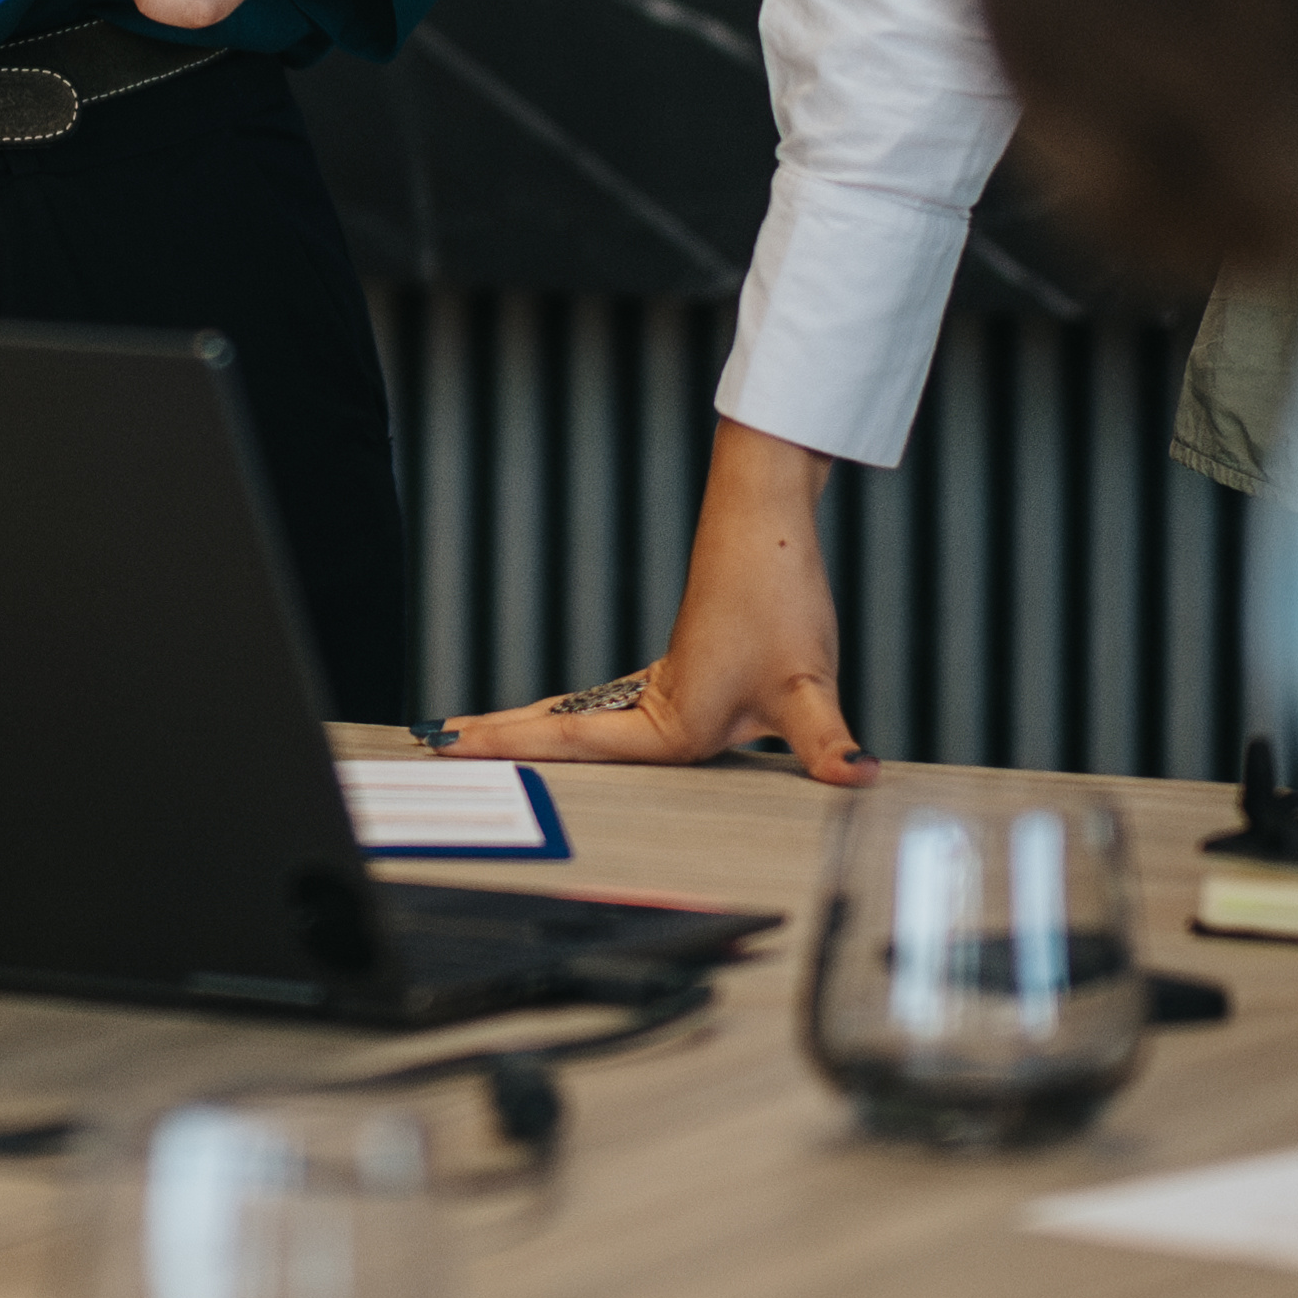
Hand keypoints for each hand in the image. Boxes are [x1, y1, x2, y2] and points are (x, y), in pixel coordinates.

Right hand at [452, 417, 867, 777]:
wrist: (765, 522)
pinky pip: (608, 706)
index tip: (456, 744)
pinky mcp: (679, 670)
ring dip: (530, 729)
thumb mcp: (807, 682)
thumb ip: (828, 740)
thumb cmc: (776, 592)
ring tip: (478, 738)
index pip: (578, 743)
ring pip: (580, 716)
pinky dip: (569, 720)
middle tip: (437, 745)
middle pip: (561, 729)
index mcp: (673, 721)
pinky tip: (569, 728)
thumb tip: (859, 776)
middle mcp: (657, 705)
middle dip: (501, 742)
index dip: (515, 748)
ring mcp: (663, 685)